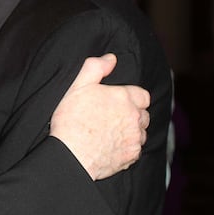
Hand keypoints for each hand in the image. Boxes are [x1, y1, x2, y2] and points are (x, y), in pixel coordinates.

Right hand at [49, 54, 149, 180]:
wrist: (71, 155)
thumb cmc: (71, 120)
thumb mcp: (78, 86)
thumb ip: (96, 67)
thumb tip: (111, 58)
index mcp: (124, 98)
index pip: (142, 95)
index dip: (130, 97)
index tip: (116, 103)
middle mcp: (134, 117)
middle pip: (143, 114)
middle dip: (132, 114)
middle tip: (111, 118)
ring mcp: (135, 138)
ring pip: (141, 132)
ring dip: (131, 131)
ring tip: (110, 133)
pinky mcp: (132, 156)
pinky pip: (135, 149)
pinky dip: (126, 148)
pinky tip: (110, 146)